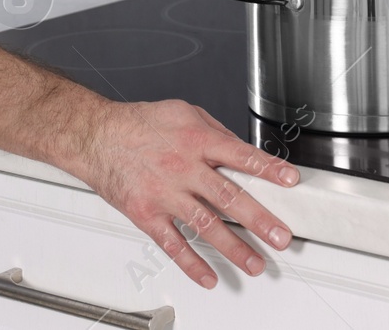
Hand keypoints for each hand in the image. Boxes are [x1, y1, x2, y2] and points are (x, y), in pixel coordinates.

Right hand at [69, 98, 299, 288]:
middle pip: (228, 196)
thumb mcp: (184, 112)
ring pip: (205, 225)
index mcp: (197, 140)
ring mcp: (165, 194)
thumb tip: (243, 150)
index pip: (241, 155)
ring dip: (233, 248)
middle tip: (281, 236)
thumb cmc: (140, 124)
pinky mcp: (147, 214)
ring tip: (255, 263)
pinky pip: (173, 244)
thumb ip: (216, 132)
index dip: (268, 168)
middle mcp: (183, 167)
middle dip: (259, 219)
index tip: (291, 181)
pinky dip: (191, 264)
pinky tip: (208, 277)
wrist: (97, 136)